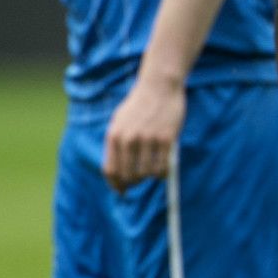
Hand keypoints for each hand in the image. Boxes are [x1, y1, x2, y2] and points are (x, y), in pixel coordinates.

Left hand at [101, 76, 184, 191]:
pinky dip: (163, 173)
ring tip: (154, 173)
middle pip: (128, 174)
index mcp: (114, 136)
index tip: (122, 191)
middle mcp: (128, 139)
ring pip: (146, 173)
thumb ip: (117, 144)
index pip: (111, 170)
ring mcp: (147, 139)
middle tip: (140, 181)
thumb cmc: (140, 104)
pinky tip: (165, 170)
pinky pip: (163, 166)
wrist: (159, 86)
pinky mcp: (166, 138)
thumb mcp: (120, 122)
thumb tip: (118, 171)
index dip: (116, 185)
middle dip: (134, 182)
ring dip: (150, 177)